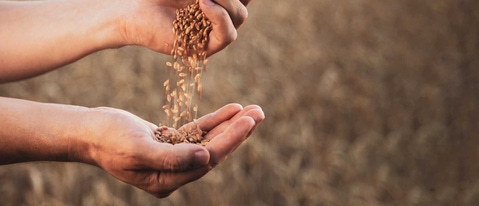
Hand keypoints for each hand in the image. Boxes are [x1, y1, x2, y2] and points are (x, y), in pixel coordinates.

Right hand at [80, 103, 263, 197]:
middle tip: (259, 112)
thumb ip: (172, 157)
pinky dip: (214, 121)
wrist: (88, 131)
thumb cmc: (108, 139)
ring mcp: (173, 158)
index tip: (249, 121)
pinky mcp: (170, 143)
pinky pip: (198, 132)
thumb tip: (206, 157)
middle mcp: (174, 173)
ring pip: (209, 141)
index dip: (230, 140)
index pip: (207, 160)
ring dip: (231, 126)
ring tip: (252, 110)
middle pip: (214, 152)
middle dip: (238, 132)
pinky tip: (231, 109)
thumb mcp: (137, 149)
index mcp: (167, 181)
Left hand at [120, 0, 250, 55]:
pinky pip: (227, 35)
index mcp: (218, 4)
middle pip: (242, 6)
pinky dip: (220, 17)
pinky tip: (203, 4)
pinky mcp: (204, 50)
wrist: (136, 11)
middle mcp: (219, 19)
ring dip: (226, 1)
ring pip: (239, 17)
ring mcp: (213, 35)